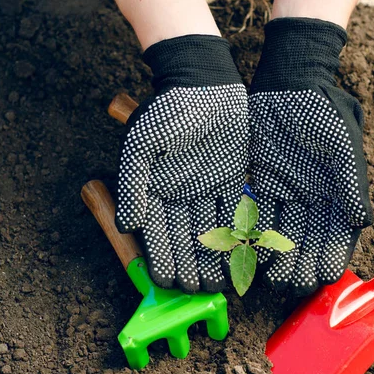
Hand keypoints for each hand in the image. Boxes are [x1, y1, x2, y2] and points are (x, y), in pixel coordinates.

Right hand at [116, 36, 247, 292]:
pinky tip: (244, 252)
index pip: (158, 234)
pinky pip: (235, 211)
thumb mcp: (142, 145)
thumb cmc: (167, 110)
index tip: (169, 283)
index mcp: (157, 191)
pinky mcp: (231, 179)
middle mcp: (182, 194)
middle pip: (187, 239)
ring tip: (223, 282)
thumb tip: (128, 225)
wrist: (202, 82)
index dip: (163, 259)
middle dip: (192, 266)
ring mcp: (207, 188)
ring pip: (212, 231)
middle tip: (201, 291)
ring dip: (217, 257)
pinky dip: (239, 232)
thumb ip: (132, 185)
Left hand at [249, 18, 373, 295]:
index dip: (331, 256)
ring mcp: (286, 192)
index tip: (324, 278)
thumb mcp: (343, 143)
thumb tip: (362, 221)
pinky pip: (257, 214)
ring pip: (280, 232)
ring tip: (268, 278)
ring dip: (275, 256)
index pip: (336, 234)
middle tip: (291, 286)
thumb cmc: (325, 109)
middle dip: (300, 264)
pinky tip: (247, 249)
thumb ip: (352, 183)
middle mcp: (312, 198)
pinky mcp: (261, 183)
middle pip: (307, 239)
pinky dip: (253, 233)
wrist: (292, 81)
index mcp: (337, 193)